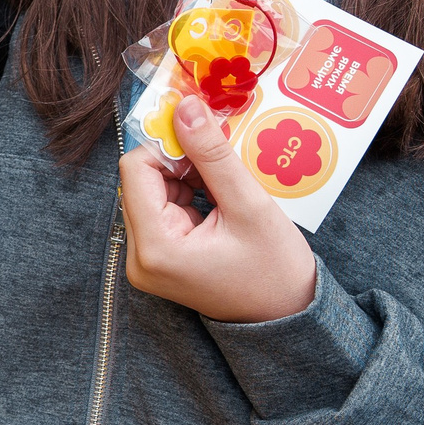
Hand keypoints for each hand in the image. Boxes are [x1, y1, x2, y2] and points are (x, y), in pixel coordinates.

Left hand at [118, 95, 316, 323]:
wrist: (287, 317)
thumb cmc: (275, 270)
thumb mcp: (249, 205)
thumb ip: (212, 155)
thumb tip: (184, 107)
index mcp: (155, 248)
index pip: (136, 169)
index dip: (168, 146)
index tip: (204, 139)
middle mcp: (139, 257)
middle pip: (141, 179)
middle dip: (180, 162)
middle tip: (221, 163)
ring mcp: (146, 260)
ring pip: (152, 190)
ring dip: (187, 177)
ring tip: (225, 189)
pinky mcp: (158, 258)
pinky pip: (162, 207)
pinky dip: (188, 193)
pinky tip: (218, 201)